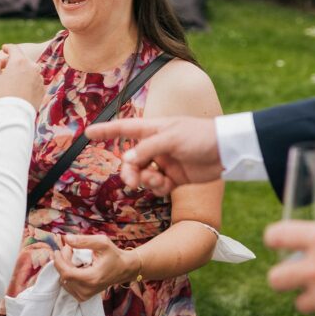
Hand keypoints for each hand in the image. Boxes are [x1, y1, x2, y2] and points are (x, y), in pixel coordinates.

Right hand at [0, 44, 43, 108]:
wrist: (14, 115)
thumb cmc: (0, 96)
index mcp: (19, 61)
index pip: (14, 48)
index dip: (8, 47)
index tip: (4, 49)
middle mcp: (32, 67)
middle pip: (23, 59)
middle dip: (14, 60)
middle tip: (4, 67)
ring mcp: (39, 78)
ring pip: (30, 70)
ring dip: (22, 71)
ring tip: (12, 80)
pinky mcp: (42, 89)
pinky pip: (34, 81)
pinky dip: (28, 81)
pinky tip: (20, 89)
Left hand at [52, 234, 140, 301]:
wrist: (124, 269)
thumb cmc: (114, 255)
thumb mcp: (102, 242)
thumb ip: (83, 241)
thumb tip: (65, 238)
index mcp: (92, 278)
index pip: (66, 273)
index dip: (59, 261)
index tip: (57, 250)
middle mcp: (87, 290)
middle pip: (64, 276)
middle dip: (63, 260)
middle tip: (70, 248)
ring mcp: (84, 295)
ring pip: (64, 281)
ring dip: (65, 267)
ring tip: (74, 256)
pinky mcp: (83, 297)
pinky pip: (67, 285)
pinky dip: (68, 274)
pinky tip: (75, 266)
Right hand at [85, 117, 221, 194]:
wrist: (226, 151)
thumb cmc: (200, 136)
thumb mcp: (172, 138)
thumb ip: (148, 149)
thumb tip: (127, 159)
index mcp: (154, 129)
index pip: (124, 128)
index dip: (106, 130)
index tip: (88, 133)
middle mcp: (156, 145)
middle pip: (131, 159)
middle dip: (129, 171)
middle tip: (131, 181)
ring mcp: (165, 162)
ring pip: (142, 174)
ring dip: (144, 180)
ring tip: (156, 181)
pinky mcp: (174, 177)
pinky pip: (157, 185)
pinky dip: (158, 187)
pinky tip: (167, 184)